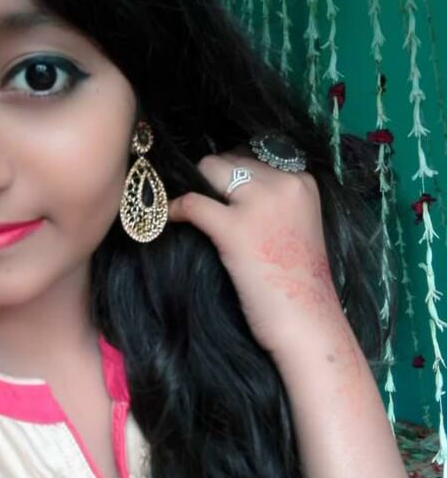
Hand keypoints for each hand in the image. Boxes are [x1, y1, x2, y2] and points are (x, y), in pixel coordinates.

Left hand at [167, 148, 346, 357]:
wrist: (309, 323)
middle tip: (201, 199)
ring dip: (194, 186)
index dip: (232, 171)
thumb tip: (230, 192)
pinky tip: (169, 218)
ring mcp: (260, 203)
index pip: (255, 155)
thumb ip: (274, 203)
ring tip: (184, 207)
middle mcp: (284, 183)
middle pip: (230, 158)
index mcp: (303, 182)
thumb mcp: (298, 227)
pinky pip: (193, 203)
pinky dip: (175, 209)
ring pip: (209, 169)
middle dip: (212, 176)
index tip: (219, 187)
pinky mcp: (235, 228)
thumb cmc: (301, 286)